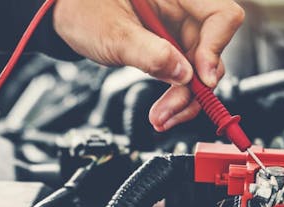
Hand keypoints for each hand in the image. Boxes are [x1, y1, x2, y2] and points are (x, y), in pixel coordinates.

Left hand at [53, 0, 243, 131]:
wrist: (62, 15)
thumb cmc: (81, 8)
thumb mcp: (113, 33)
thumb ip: (149, 53)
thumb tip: (183, 75)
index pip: (220, 15)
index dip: (217, 48)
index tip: (201, 79)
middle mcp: (182, 8)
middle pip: (212, 48)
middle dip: (196, 85)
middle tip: (172, 110)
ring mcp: (176, 29)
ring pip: (199, 67)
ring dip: (185, 98)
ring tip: (162, 117)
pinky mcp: (168, 47)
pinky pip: (183, 73)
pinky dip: (176, 94)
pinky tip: (163, 111)